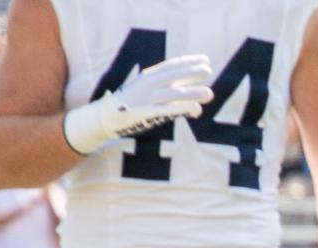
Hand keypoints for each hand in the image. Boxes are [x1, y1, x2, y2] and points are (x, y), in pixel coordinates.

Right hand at [62, 54, 212, 154]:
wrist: (107, 117)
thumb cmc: (133, 106)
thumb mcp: (150, 96)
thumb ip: (172, 98)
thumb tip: (196, 108)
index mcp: (148, 76)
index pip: (171, 65)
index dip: (189, 62)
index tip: (205, 59)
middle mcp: (147, 84)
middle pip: (173, 76)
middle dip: (191, 73)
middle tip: (208, 71)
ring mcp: (146, 98)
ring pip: (173, 93)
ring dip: (192, 92)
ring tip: (210, 93)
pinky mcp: (145, 113)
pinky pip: (166, 110)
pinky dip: (181, 108)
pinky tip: (195, 109)